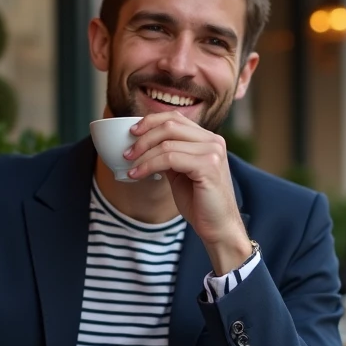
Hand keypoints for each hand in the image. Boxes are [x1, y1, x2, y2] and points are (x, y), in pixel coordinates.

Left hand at [126, 113, 249, 272]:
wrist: (218, 227)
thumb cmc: (200, 202)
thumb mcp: (181, 173)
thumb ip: (169, 155)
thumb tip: (142, 144)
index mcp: (208, 139)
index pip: (176, 118)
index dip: (150, 121)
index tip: (132, 133)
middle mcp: (213, 141)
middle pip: (170, 125)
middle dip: (143, 138)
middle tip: (127, 153)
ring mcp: (212, 152)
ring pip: (167, 144)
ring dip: (143, 155)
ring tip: (130, 167)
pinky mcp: (208, 166)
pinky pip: (170, 159)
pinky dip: (149, 166)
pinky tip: (137, 175)